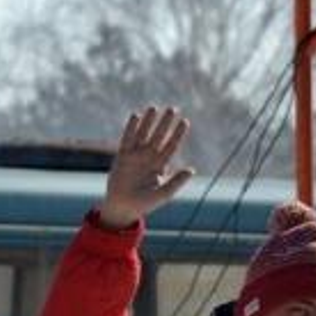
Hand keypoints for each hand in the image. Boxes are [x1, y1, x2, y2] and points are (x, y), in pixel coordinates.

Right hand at [98, 106, 193, 229]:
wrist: (124, 208)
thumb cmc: (145, 203)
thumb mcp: (164, 193)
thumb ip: (177, 182)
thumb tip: (192, 170)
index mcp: (161, 165)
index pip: (171, 146)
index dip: (178, 134)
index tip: (185, 122)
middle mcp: (149, 157)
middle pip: (159, 136)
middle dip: (165, 123)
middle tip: (172, 109)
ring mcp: (136, 155)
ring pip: (143, 134)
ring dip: (148, 121)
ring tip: (154, 107)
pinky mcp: (123, 156)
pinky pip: (127, 139)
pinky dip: (131, 128)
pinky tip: (136, 116)